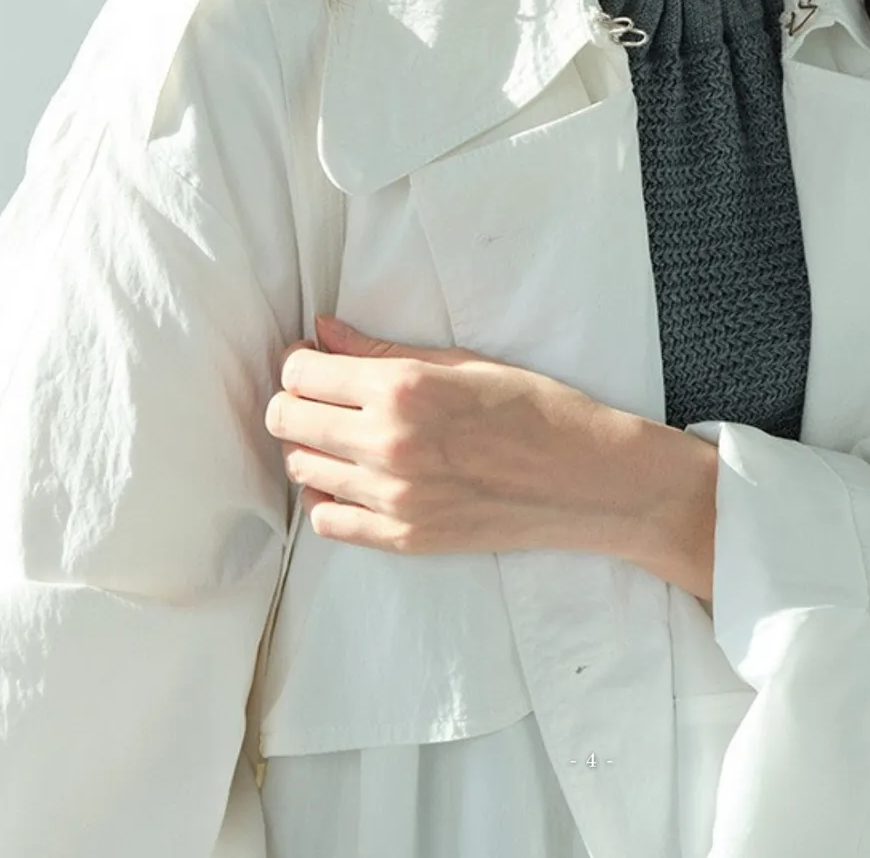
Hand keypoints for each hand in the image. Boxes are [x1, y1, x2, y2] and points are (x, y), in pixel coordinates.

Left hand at [263, 314, 623, 555]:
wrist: (582, 478)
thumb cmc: (531, 406)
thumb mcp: (461, 362)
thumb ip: (380, 351)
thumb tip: (323, 331)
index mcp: (402, 389)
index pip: (302, 373)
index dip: (299, 360)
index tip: (312, 358)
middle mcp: (387, 443)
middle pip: (287, 421)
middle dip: (294, 400)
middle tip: (321, 395)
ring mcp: (392, 498)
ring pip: (300, 470)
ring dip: (309, 447)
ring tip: (341, 435)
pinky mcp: (402, 539)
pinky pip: (327, 521)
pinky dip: (327, 497)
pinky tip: (352, 478)